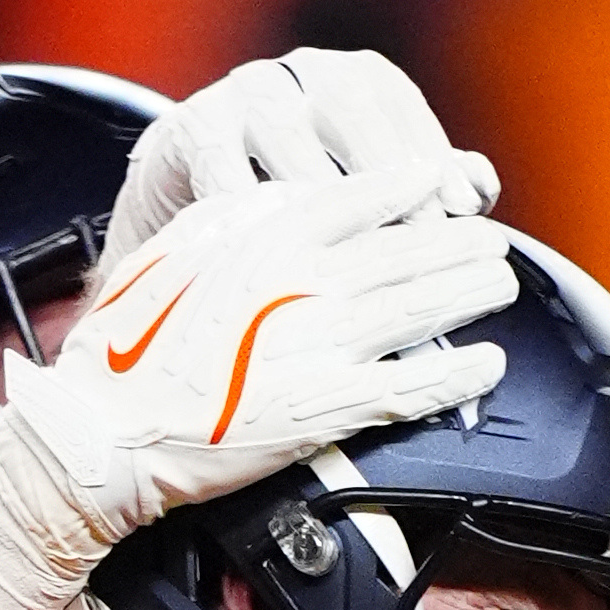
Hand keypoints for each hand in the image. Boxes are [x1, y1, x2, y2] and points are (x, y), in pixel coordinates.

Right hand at [0, 161, 515, 609]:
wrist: (109, 426)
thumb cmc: (137, 338)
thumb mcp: (188, 242)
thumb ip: (252, 211)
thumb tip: (309, 190)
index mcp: (267, 232)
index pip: (363, 195)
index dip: (414, 187)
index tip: (443, 182)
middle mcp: (303, 280)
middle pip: (407, 249)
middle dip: (460, 242)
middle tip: (491, 239)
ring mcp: (322, 344)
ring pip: (421, 307)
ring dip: (471, 293)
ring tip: (499, 284)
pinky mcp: (331, 407)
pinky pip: (414, 385)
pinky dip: (458, 373)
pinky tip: (486, 363)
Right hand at [99, 48, 496, 286]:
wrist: (196, 185)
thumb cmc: (303, 191)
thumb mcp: (367, 186)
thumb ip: (426, 185)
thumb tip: (480, 188)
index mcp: (358, 80)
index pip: (402, 106)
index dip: (434, 155)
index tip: (462, 210)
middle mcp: (304, 73)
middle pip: (349, 105)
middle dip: (386, 165)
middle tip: (417, 229)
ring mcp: (244, 93)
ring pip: (283, 127)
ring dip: (316, 181)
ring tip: (344, 237)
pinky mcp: (192, 125)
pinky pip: (218, 159)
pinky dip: (242, 197)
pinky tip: (268, 243)